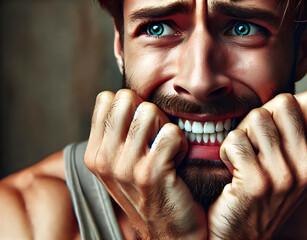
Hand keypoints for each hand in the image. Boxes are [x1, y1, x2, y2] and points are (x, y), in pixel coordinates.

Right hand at [84, 89, 206, 238]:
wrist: (169, 233)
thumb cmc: (151, 192)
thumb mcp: (121, 166)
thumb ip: (117, 134)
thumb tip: (127, 97)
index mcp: (94, 153)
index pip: (108, 98)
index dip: (132, 107)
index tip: (142, 131)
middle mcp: (104, 159)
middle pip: (127, 98)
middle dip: (148, 112)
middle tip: (156, 137)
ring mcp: (125, 166)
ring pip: (150, 111)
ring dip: (167, 128)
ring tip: (168, 150)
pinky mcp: (151, 173)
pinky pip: (171, 133)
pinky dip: (182, 143)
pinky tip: (178, 160)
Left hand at [208, 91, 306, 238]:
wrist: (242, 235)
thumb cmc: (265, 194)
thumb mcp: (296, 168)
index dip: (283, 108)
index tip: (272, 131)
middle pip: (283, 103)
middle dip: (261, 117)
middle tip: (253, 144)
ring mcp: (285, 176)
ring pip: (257, 117)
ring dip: (242, 135)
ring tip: (243, 158)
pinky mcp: (257, 183)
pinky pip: (236, 139)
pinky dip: (226, 151)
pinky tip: (232, 168)